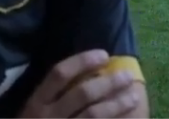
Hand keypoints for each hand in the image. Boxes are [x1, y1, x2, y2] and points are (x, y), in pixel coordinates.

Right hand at [18, 49, 147, 117]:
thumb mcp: (34, 109)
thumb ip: (53, 94)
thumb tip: (85, 71)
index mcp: (37, 101)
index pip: (59, 74)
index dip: (82, 61)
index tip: (104, 55)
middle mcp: (49, 116)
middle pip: (82, 94)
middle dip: (108, 83)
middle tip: (127, 75)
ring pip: (94, 115)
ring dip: (117, 104)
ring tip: (133, 96)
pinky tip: (129, 118)